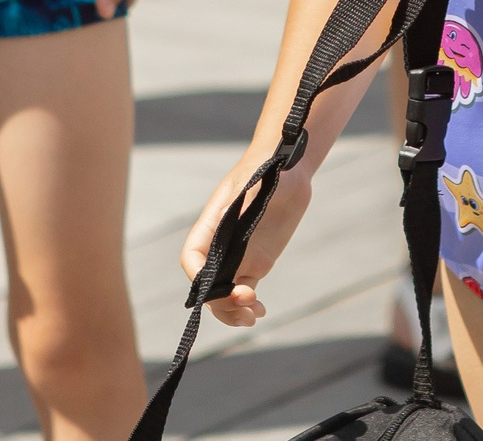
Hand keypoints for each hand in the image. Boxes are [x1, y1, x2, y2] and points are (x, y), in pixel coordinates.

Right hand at [180, 146, 313, 326]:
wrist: (289, 167)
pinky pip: (246, 290)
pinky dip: (248, 305)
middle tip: (247, 301)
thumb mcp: (258, 180)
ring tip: (253, 316)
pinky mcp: (256, 262)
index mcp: (211, 225)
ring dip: (233, 310)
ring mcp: (238, 256)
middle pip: (209, 283)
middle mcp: (220, 245)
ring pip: (225, 293)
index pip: (193, 257)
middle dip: (221, 300)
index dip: (197, 276)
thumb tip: (228, 214)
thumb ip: (245, 199)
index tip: (215, 287)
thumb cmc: (269, 168)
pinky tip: (260, 312)